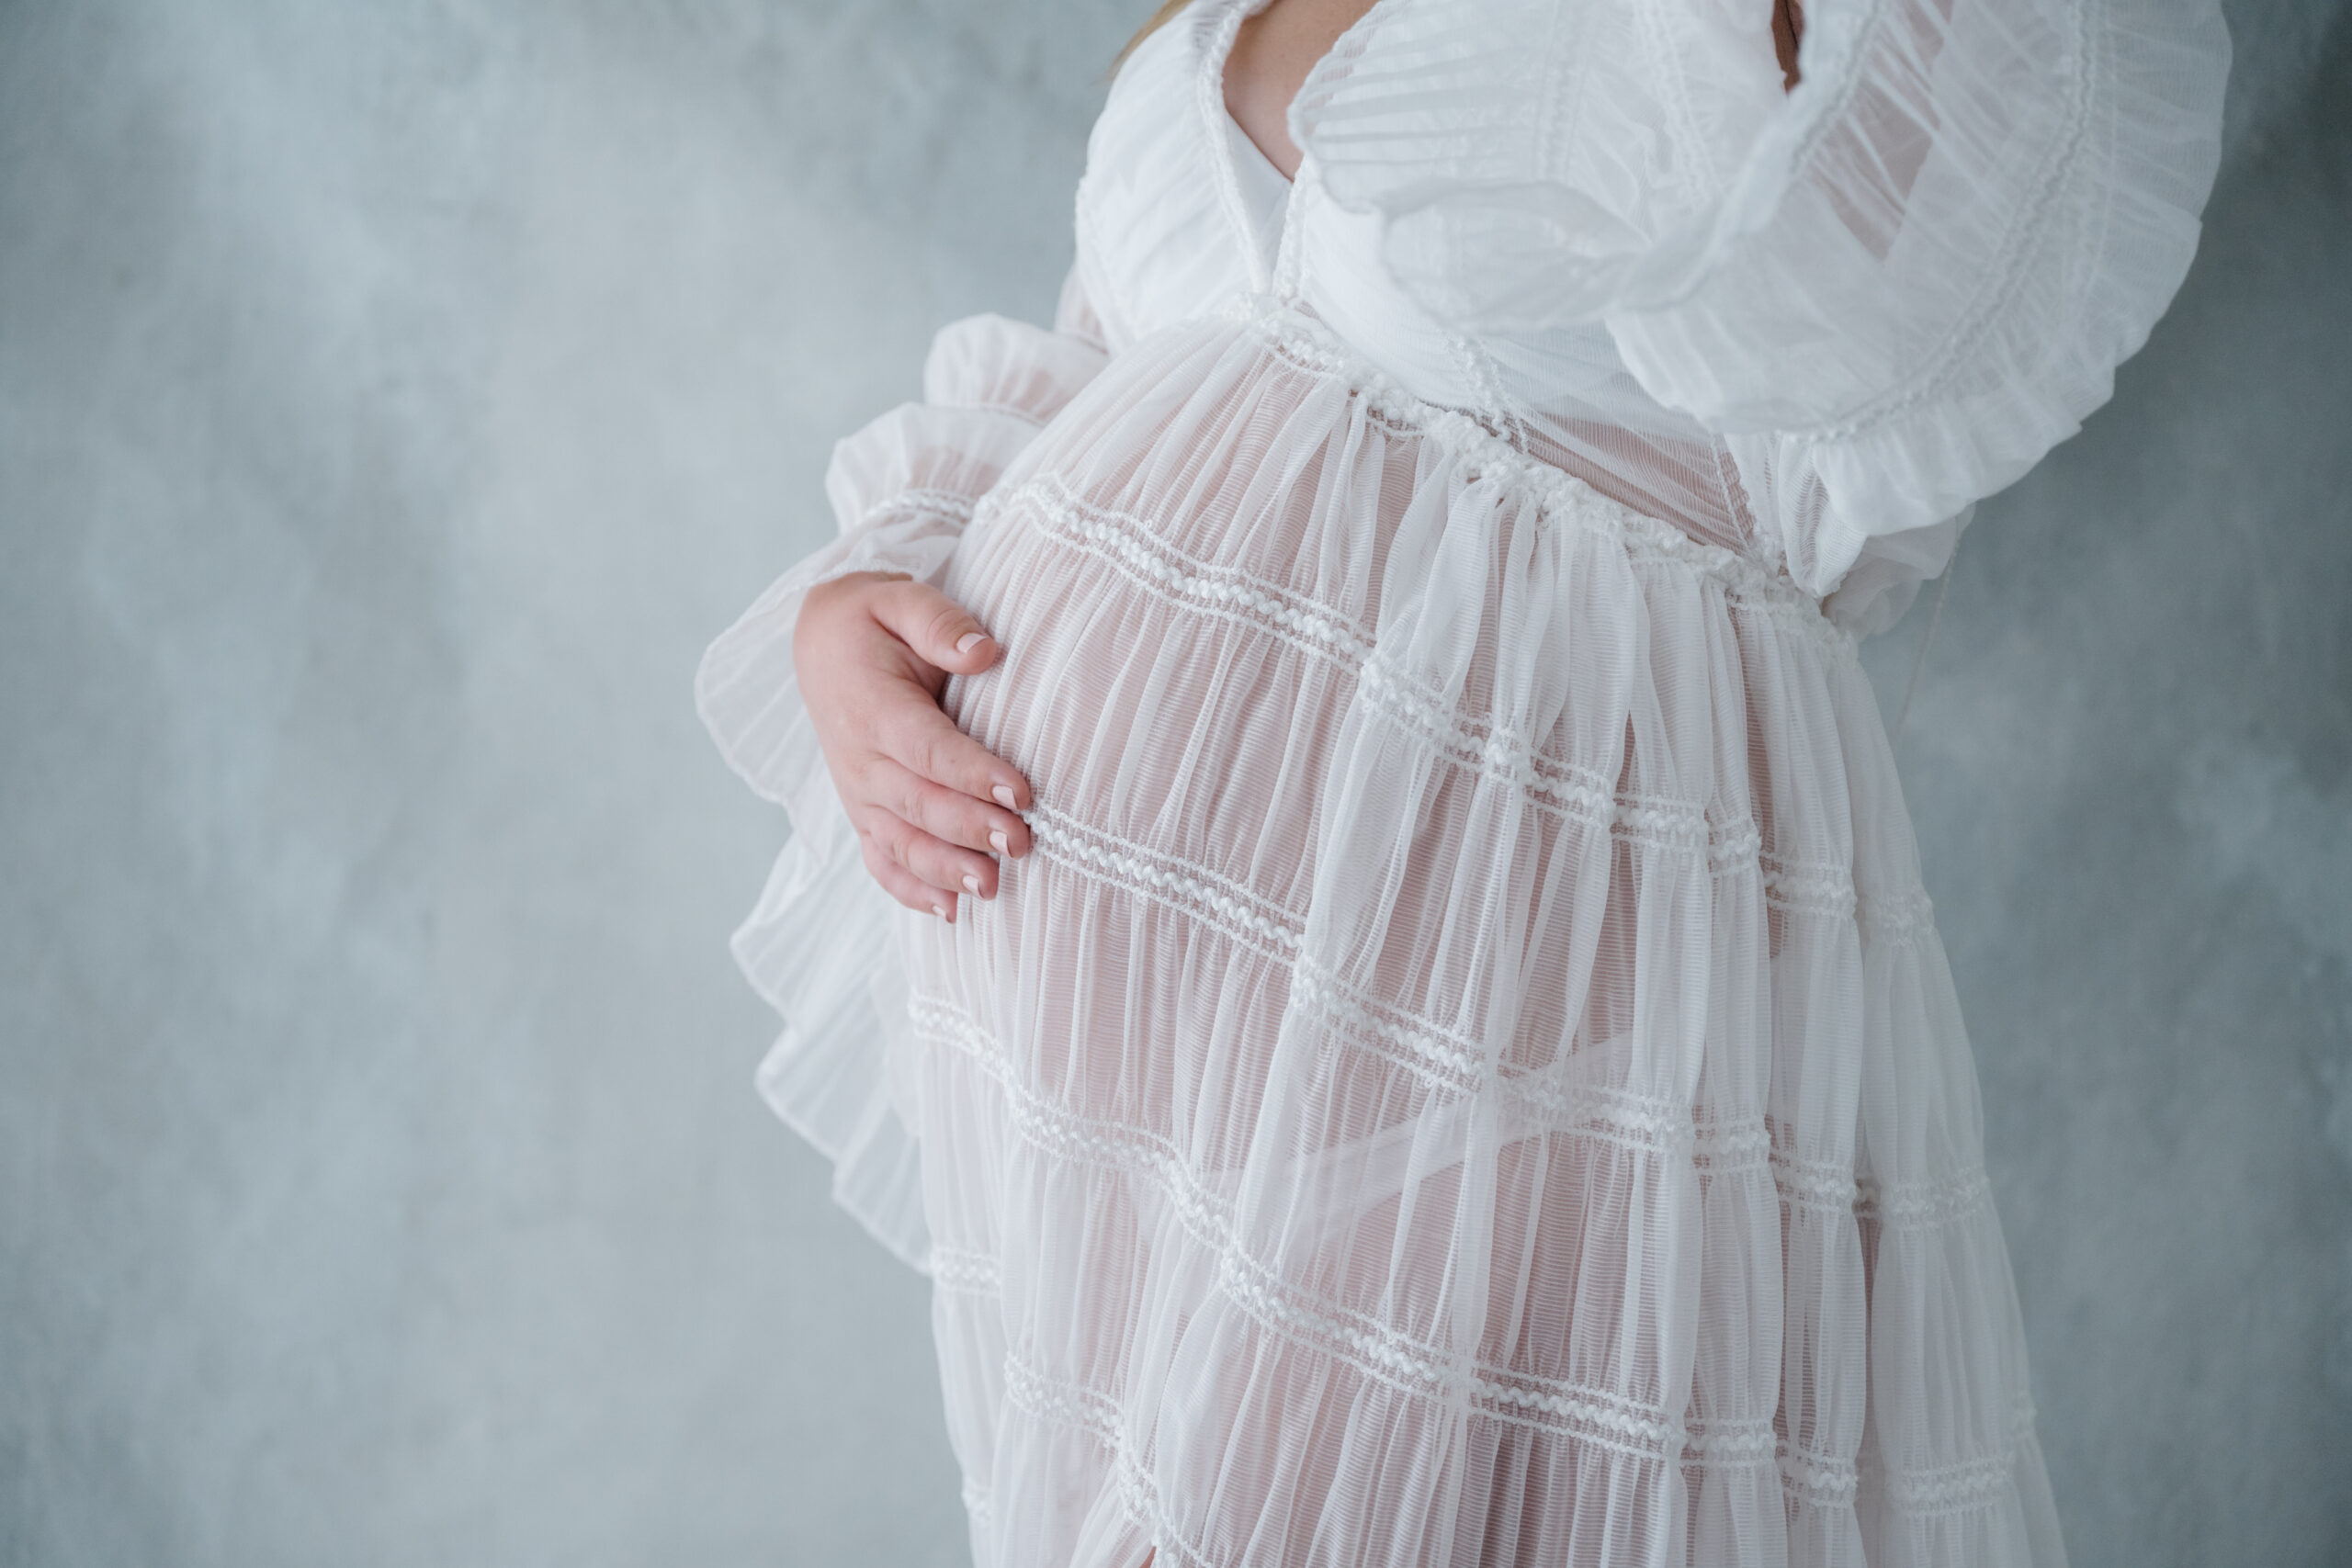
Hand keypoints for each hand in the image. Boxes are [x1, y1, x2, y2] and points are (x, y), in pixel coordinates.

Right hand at [794, 571, 1033, 919]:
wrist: (820, 647)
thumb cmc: (874, 621)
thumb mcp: (901, 599)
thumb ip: (940, 622)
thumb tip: (985, 651)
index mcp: (874, 708)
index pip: (927, 749)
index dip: (973, 774)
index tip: (1021, 792)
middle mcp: (861, 760)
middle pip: (919, 804)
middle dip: (971, 830)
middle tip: (1023, 843)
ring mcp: (859, 794)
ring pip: (901, 843)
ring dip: (946, 871)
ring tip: (993, 888)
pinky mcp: (864, 813)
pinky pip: (881, 862)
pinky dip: (912, 892)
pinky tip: (952, 913)